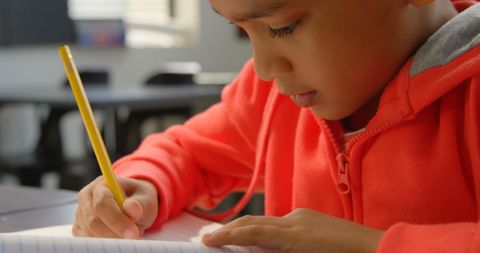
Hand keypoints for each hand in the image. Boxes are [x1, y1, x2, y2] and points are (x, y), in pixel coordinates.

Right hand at [73, 176, 157, 238]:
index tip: (133, 232)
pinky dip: (104, 242)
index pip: (103, 203)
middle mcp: (86, 197)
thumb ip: (140, 204)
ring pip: (89, 233)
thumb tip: (131, 208)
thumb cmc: (139, 199)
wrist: (134, 205)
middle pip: (93, 221)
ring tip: (128, 231)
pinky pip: (87, 240)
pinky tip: (117, 236)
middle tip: (133, 238)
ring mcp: (80, 213)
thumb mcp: (146, 199)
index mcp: (101, 184)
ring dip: (111, 238)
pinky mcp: (79, 227)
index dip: (116, 220)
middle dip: (114, 233)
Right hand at [202, 208, 383, 252]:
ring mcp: (304, 216)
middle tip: (209, 236)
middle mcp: (296, 220)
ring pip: (266, 220)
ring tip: (229, 237)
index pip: (253, 232)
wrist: (378, 249)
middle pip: (255, 221)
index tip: (206, 240)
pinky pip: (280, 222)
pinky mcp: (310, 217)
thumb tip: (262, 248)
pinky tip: (261, 238)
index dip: (227, 235)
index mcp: (295, 235)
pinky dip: (264, 229)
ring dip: (246, 228)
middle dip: (230, 229)